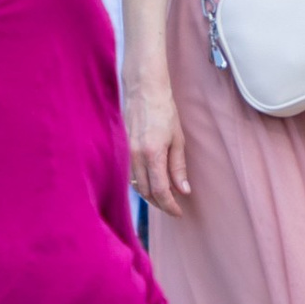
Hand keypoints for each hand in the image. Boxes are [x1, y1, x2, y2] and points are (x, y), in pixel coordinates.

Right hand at [125, 70, 188, 213]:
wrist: (144, 91)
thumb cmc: (164, 111)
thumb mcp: (178, 139)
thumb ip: (178, 167)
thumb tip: (183, 190)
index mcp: (153, 154)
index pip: (160, 191)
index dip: (170, 206)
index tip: (178, 212)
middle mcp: (136, 156)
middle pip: (146, 192)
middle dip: (160, 203)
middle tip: (173, 207)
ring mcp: (125, 153)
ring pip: (136, 185)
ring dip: (149, 195)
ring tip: (164, 197)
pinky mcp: (121, 149)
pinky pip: (129, 174)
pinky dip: (140, 183)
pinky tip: (150, 182)